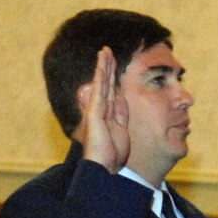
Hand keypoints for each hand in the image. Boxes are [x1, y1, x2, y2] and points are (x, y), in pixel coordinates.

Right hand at [80, 46, 130, 172]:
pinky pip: (99, 89)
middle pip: (106, 84)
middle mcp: (101, 110)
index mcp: (109, 114)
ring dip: (104, 66)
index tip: (115, 65)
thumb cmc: (113, 154)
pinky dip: (100, 75)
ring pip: (102, 83)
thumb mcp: (122, 130)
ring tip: (105, 51)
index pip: (112, 91)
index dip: (113, 78)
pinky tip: (102, 63)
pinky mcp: (95, 111)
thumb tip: (122, 98)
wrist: (105, 166)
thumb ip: (122, 114)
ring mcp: (97, 109)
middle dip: (108, 67)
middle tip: (108, 51)